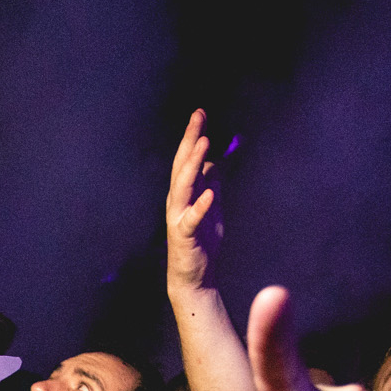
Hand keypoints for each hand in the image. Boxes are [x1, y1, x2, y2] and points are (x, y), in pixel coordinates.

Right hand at [165, 108, 221, 293]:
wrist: (193, 277)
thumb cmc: (201, 242)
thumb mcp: (210, 207)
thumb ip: (210, 185)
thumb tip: (213, 162)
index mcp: (184, 192)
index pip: (187, 159)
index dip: (193, 135)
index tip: (200, 112)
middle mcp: (177, 201)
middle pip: (181, 165)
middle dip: (190, 139)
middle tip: (198, 116)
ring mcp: (179, 217)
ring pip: (183, 186)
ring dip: (192, 164)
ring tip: (203, 143)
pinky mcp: (185, 236)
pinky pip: (191, 219)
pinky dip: (200, 206)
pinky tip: (209, 193)